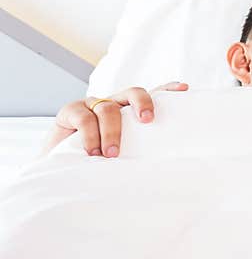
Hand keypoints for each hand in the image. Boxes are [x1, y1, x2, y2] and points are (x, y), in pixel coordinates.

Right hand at [43, 81, 188, 156]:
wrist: (60, 167)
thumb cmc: (98, 162)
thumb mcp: (123, 155)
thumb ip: (140, 151)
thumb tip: (167, 168)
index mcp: (130, 112)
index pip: (152, 95)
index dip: (167, 90)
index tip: (184, 89)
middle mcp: (114, 104)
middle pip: (133, 92)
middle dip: (143, 103)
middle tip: (148, 121)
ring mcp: (92, 105)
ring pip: (108, 109)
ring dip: (112, 132)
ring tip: (111, 155)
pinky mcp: (71, 112)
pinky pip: (84, 118)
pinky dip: (90, 135)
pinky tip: (92, 152)